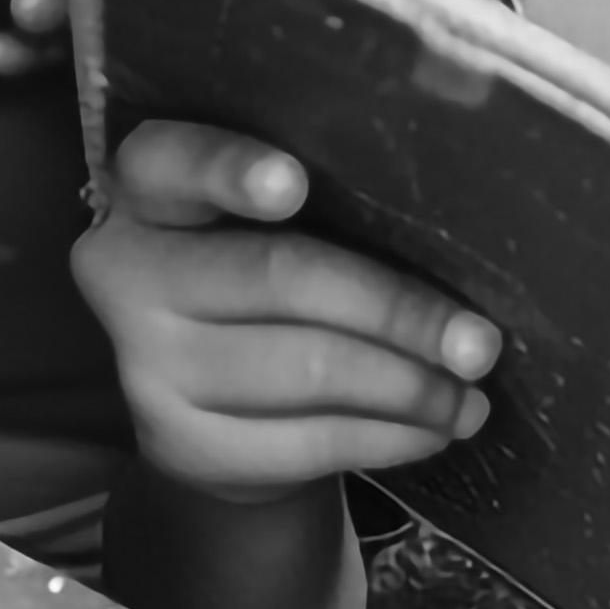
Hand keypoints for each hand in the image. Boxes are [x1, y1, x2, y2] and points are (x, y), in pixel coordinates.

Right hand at [72, 117, 497, 504]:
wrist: (200, 397)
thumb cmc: (259, 268)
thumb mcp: (264, 215)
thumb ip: (322, 200)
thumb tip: (456, 229)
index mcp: (146, 188)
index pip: (173, 163)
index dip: (230, 170)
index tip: (294, 185)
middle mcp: (128, 273)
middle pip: (277, 278)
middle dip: (394, 311)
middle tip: (481, 343)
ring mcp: (147, 367)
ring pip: (304, 370)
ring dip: (408, 387)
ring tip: (471, 394)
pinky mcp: (183, 445)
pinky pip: (304, 443)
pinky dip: (387, 437)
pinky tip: (435, 429)